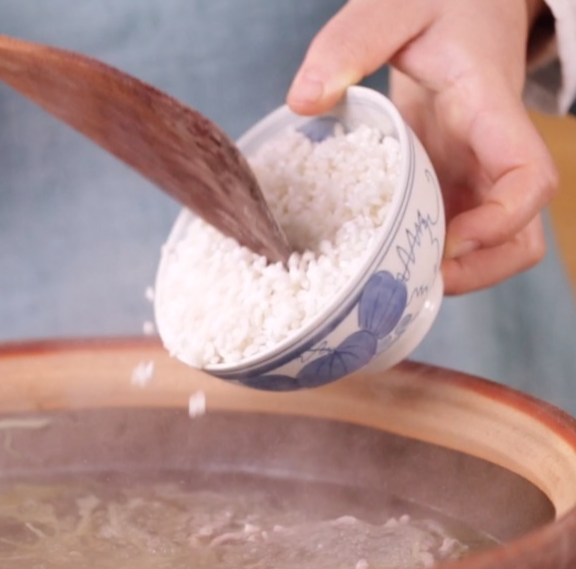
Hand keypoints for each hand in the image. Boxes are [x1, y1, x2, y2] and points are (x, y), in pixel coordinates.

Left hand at [286, 0, 557, 294]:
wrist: (462, 0)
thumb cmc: (439, 1)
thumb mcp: (391, 6)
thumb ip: (348, 45)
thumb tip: (304, 101)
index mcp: (489, 110)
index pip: (527, 178)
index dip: (500, 222)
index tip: (449, 240)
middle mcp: (492, 151)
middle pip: (520, 236)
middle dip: (474, 271)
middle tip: (406, 278)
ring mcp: (475, 170)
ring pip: (498, 245)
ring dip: (458, 272)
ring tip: (395, 277)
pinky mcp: (452, 177)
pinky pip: (458, 229)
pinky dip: (430, 251)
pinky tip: (382, 254)